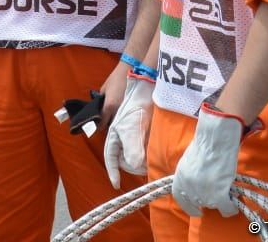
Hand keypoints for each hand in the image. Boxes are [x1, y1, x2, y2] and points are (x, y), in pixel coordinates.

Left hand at [99, 60, 130, 127]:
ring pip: (119, 122)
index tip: (95, 126)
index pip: (102, 122)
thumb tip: (100, 106)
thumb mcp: (104, 88)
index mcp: (109, 106)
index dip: (98, 126)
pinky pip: (126, 117)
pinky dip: (123, 117)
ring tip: (111, 118)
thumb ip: (101, 99)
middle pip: (111, 125)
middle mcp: (118, 111)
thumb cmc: (116, 78)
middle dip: (106, 124)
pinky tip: (120, 114)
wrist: (132, 71)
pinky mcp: (133, 108)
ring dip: (115, 122)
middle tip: (103, 122)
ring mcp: (127, 110)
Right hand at [103, 72, 154, 188]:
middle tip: (145, 167)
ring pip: (136, 151)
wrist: (145, 83)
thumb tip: (135, 166)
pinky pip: (146, 144)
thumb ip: (131, 149)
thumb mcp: (129, 128)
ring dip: (144, 157)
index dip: (112, 171)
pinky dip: (150, 149)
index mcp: (113, 133)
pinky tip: (157, 148)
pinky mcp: (144, 128)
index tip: (116, 185)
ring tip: (153, 159)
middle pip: (125, 156)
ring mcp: (133, 131)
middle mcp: (121, 133)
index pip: (110, 157)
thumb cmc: (131, 103)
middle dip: (134, 163)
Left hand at [171, 104, 243, 216]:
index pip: (181, 199)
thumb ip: (189, 178)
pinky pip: (226, 208)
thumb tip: (195, 189)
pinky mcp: (219, 194)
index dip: (190, 207)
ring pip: (214, 205)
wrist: (215, 139)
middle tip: (218, 193)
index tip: (198, 210)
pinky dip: (231, 208)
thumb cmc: (204, 146)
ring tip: (226, 191)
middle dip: (209, 199)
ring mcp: (203, 193)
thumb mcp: (188, 163)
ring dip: (221, 201)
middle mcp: (188, 188)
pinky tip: (234, 202)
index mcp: (179, 179)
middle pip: (200, 202)